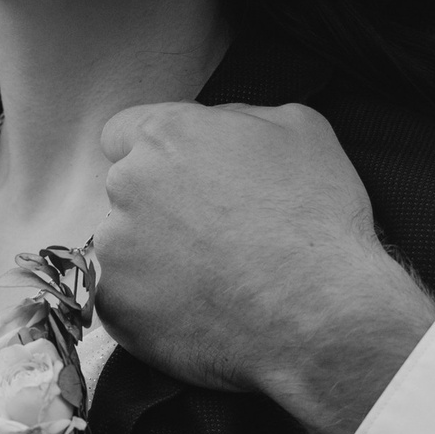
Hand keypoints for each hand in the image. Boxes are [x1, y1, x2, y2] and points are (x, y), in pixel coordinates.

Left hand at [96, 101, 434, 433]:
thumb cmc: (317, 223)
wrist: (319, 317)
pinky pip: (124, 302)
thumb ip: (242, 116)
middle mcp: (128, 185)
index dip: (156, 156)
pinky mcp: (114, 307)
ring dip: (153, 259)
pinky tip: (199, 313)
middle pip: (126, 191)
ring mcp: (115, 250)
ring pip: (123, 249)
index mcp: (166, 136)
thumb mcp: (303, 130)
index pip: (124, 132)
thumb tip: (220, 125)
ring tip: (212, 281)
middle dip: (159, 208)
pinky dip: (152, 308)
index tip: (182, 181)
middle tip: (213, 237)